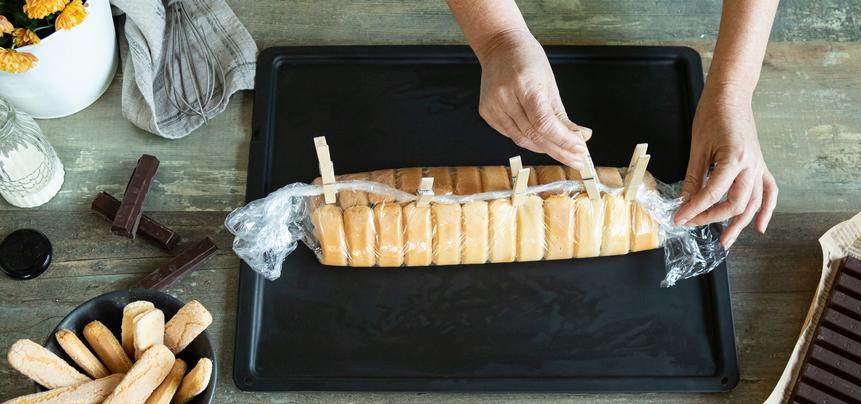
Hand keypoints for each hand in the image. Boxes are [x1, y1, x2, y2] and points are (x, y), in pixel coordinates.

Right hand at [475, 29, 591, 168]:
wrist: (498, 46)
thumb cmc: (527, 59)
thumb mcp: (550, 83)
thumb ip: (561, 115)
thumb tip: (580, 137)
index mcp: (525, 85)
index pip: (545, 124)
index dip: (563, 140)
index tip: (579, 149)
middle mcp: (505, 97)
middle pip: (534, 135)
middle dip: (558, 150)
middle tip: (576, 160)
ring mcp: (493, 106)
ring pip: (521, 139)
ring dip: (544, 148)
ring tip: (562, 153)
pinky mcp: (486, 112)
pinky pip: (510, 134)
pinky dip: (527, 139)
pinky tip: (540, 140)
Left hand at [674, 87, 777, 247]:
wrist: (731, 95)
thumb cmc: (712, 114)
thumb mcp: (697, 146)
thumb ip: (693, 176)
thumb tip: (685, 201)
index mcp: (734, 158)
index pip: (712, 193)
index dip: (694, 209)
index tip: (679, 218)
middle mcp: (751, 165)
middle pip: (736, 203)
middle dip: (713, 218)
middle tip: (693, 224)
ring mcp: (759, 166)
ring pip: (754, 202)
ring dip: (740, 224)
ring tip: (726, 241)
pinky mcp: (760, 165)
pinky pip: (768, 191)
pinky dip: (766, 210)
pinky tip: (760, 227)